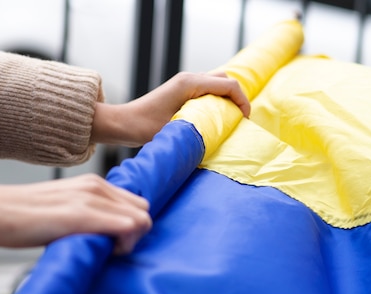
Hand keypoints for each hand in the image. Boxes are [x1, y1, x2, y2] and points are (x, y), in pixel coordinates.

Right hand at [0, 174, 151, 254]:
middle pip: (144, 211)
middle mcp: (97, 186)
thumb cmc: (23, 218)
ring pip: (141, 219)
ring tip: (105, 252)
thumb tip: (105, 235)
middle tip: (110, 249)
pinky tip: (103, 252)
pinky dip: (123, 244)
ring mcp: (90, 198)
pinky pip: (126, 226)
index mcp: (94, 184)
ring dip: (130, 241)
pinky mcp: (81, 215)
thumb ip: (87, 215)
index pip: (136, 204)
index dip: (131, 227)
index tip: (111, 243)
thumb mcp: (64, 209)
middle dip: (135, 234)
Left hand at [91, 71, 250, 146]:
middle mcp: (189, 78)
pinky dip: (217, 100)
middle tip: (240, 119)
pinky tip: (216, 118)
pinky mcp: (181, 91)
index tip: (246, 120)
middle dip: (237, 97)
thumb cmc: (145, 127)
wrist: (124, 123)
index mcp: (190, 84)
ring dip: (227, 99)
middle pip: (225, 79)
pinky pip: (207, 90)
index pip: (229, 85)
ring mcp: (185, 83)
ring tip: (230, 120)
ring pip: (217, 84)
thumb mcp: (177, 128)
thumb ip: (202, 127)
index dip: (243, 101)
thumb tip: (223, 137)